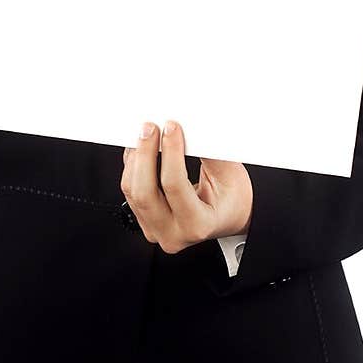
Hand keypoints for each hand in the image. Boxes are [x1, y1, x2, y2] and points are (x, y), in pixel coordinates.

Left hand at [121, 120, 252, 255]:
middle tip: (150, 129)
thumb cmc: (233, 199)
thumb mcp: (230, 175)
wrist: (230, 216)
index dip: (170, 153)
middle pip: (144, 192)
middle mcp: (173, 233)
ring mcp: (155, 230)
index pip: (174, 185)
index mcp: (198, 225)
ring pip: (131, 191)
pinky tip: (140, 150)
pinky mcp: (145, 221)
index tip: (171, 129)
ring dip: (135, 159)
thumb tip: (190, 130)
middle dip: (144, 155)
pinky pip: (130, 192)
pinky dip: (132, 167)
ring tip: (145, 136)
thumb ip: (209, 153)